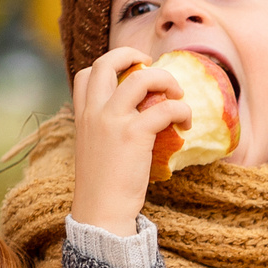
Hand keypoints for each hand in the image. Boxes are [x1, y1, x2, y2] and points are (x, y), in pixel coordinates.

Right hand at [69, 48, 189, 234]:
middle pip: (107, 62)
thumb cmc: (102, 189)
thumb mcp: (94, 150)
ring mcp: (112, 119)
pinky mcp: (134, 133)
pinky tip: (186, 125)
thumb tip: (135, 121)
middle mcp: (93, 111)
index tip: (130, 74)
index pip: (86, 75)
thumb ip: (105, 130)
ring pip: (142, 77)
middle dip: (132, 54)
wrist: (101, 213)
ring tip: (178, 95)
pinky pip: (165, 108)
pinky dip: (182, 110)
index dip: (110, 67)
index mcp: (81, 116)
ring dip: (165, 79)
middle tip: (152, 65)